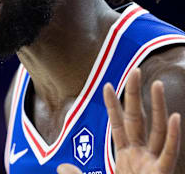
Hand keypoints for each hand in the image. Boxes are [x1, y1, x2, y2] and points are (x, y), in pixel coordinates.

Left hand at [57, 68, 180, 173]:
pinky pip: (170, 153)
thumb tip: (61, 166)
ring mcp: (153, 164)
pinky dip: (174, 136)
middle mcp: (141, 155)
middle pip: (138, 118)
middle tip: (134, 69)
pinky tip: (175, 117)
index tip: (106, 85)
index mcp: (126, 156)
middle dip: (134, 95)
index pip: (118, 123)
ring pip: (156, 130)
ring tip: (155, 84)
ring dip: (157, 107)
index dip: (112, 105)